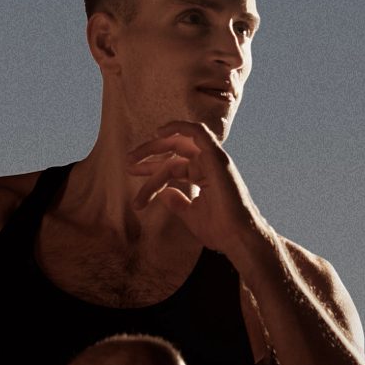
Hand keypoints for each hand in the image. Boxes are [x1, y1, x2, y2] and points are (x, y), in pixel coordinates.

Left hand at [126, 120, 266, 258]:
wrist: (236, 237)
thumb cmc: (219, 230)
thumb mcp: (190, 215)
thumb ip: (177, 202)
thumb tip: (164, 193)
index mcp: (202, 175)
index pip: (172, 166)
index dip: (151, 170)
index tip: (132, 174)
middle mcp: (207, 164)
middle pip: (174, 150)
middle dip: (149, 154)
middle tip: (127, 163)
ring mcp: (212, 159)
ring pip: (179, 144)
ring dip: (156, 145)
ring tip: (134, 156)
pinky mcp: (216, 157)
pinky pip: (197, 132)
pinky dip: (179, 127)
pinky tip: (159, 133)